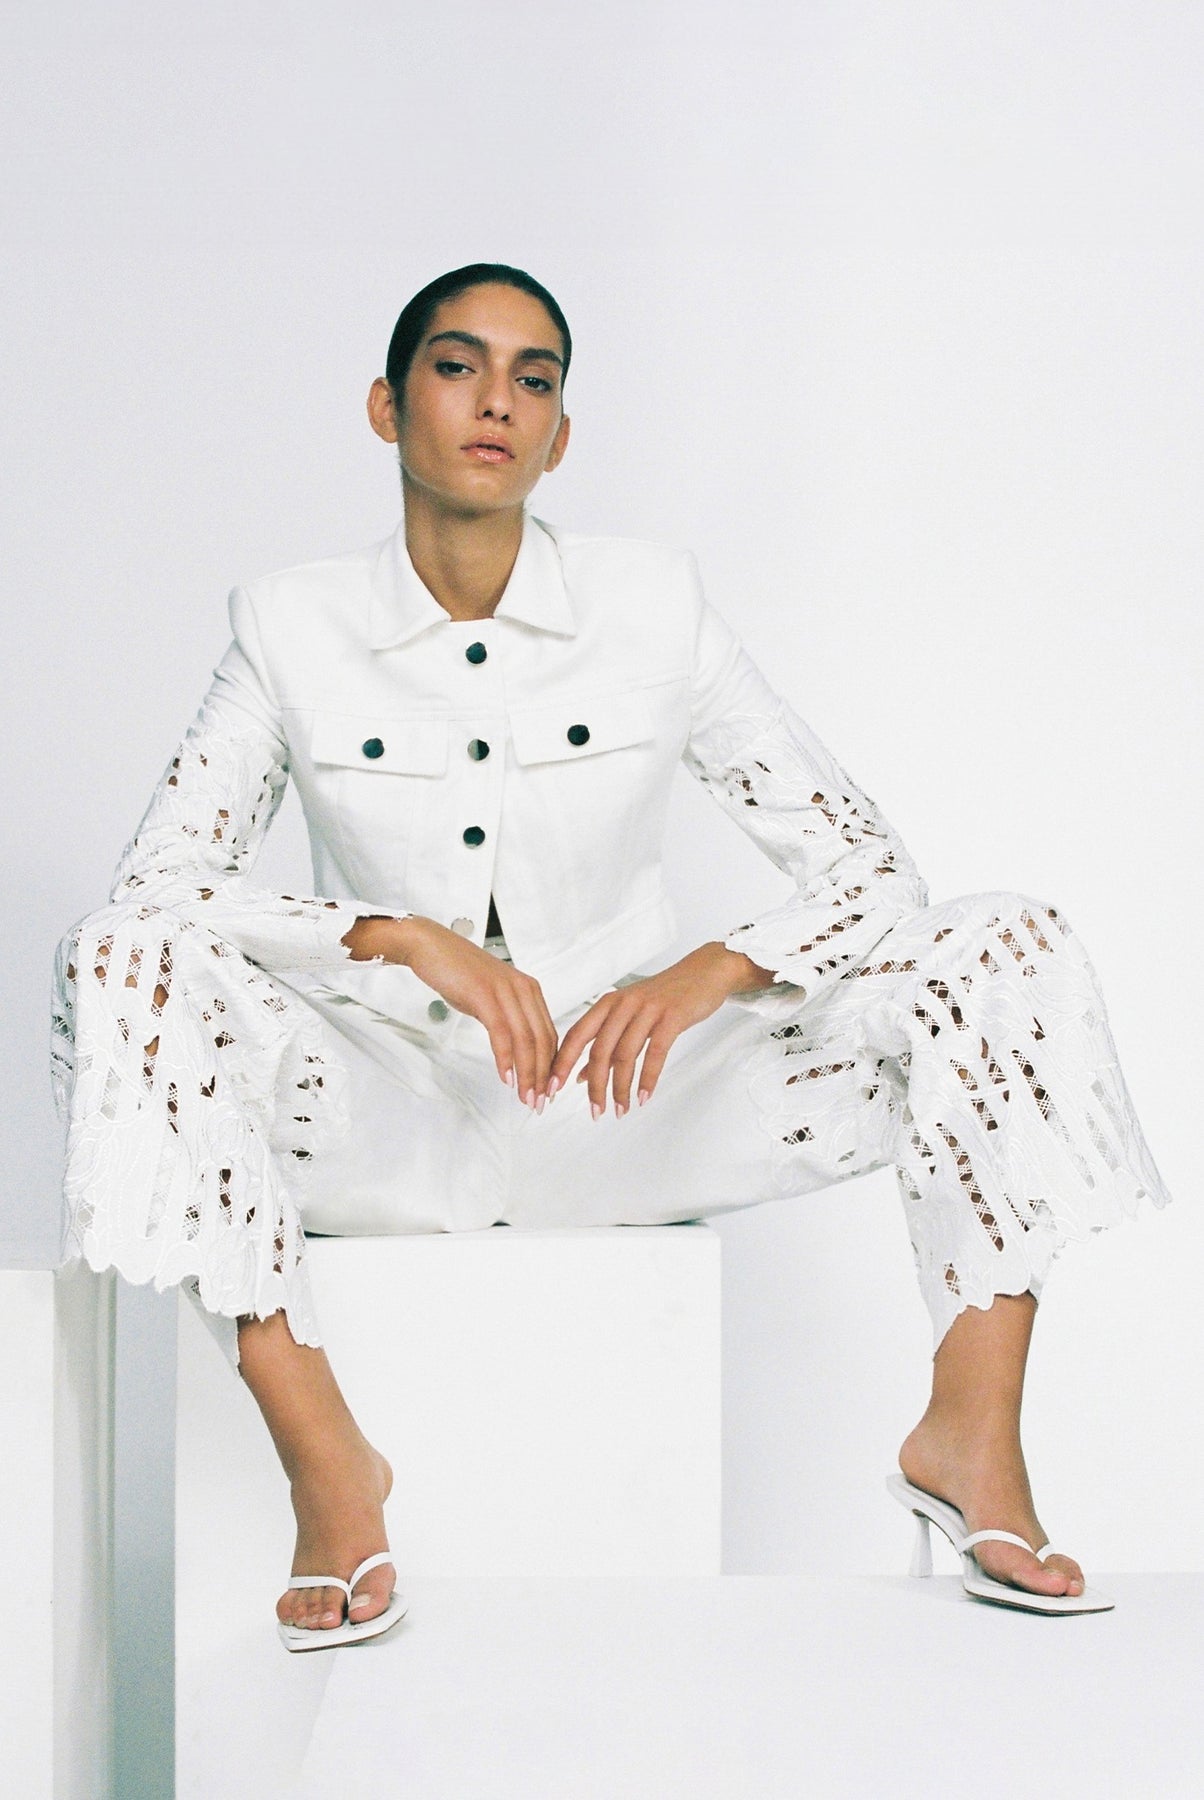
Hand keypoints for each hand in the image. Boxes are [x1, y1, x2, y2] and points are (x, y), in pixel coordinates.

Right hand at [392, 917, 558, 1108]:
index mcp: (529, 990)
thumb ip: (507, 1018)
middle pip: (543, 1040)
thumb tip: (515, 1048)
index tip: (548, 1089)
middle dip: (544, 1076)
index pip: (549, 1034)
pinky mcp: (486, 995)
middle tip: (540, 1102)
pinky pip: (502, 1033)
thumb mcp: (490, 997)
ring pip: (526, 1040)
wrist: (431, 947)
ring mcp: (506, 991)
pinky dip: (506, 1059)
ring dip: (528, 1073)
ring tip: (526, 1097)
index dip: (551, 1065)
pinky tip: (506, 1077)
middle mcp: (524, 989)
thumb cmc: (457, 972)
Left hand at [548, 942, 758, 1117]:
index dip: (561, 1064)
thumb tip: (581, 1076)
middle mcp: (622, 1004)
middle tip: (595, 1112)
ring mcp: (647, 1009)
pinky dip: (648, 1079)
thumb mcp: (629, 1015)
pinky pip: (655, 1053)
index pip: (576, 1036)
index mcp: (607, 1004)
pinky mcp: (671, 1017)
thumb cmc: (664, 998)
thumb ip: (605, 1042)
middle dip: (594, 1087)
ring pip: (625, 1055)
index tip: (551, 1089)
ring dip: (621, 1088)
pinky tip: (644, 1097)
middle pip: (599, 1051)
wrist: (704, 972)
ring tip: (620, 1110)